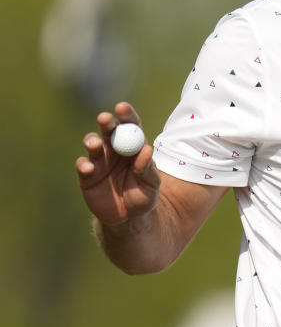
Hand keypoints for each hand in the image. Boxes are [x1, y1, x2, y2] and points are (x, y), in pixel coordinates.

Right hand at [76, 102, 159, 227]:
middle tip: (105, 119)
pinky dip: (84, 164)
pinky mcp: (87, 176)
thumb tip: (146, 150)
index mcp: (134, 147)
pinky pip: (83, 165)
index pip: (131, 126)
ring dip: (92, 141)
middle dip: (106, 123)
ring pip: (92, 144)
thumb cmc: (144, 197)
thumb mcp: (151, 185)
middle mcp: (115, 150)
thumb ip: (148, 169)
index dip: (126, 116)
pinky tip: (89, 168)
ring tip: (95, 144)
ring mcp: (100, 161)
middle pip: (109, 131)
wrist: (128, 218)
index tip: (121, 107)